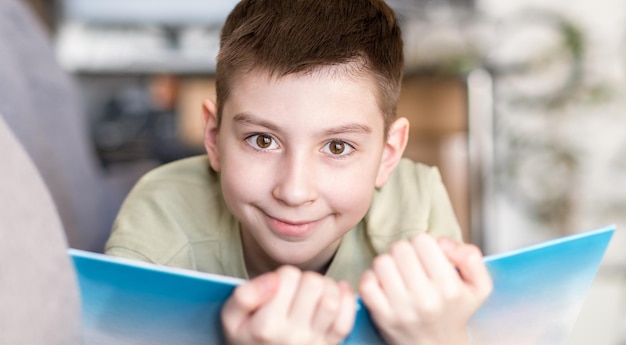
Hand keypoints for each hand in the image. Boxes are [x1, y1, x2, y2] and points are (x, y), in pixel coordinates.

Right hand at [221, 266, 355, 344]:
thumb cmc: (247, 336)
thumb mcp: (231, 317)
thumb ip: (244, 295)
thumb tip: (272, 280)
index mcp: (266, 326)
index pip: (287, 277)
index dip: (283, 274)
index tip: (278, 286)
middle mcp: (292, 336)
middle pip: (313, 284)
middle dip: (305, 277)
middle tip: (297, 287)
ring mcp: (313, 343)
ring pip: (331, 299)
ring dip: (326, 286)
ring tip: (315, 290)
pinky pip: (346, 319)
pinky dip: (346, 300)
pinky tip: (337, 292)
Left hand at [359, 234, 492, 344]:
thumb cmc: (455, 312)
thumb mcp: (479, 286)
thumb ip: (470, 256)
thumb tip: (442, 242)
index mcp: (450, 287)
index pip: (423, 240)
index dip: (423, 245)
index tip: (426, 258)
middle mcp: (426, 299)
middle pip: (400, 248)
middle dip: (405, 253)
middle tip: (411, 266)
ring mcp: (401, 309)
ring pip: (382, 262)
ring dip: (388, 264)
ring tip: (398, 274)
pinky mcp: (382, 317)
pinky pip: (367, 283)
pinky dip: (371, 278)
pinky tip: (383, 284)